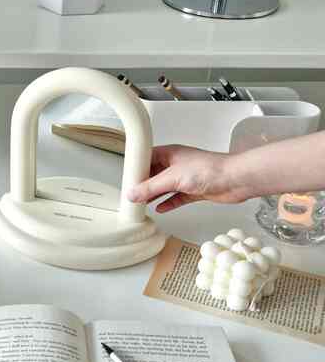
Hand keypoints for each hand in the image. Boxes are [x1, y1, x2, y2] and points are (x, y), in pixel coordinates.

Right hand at [127, 144, 248, 212]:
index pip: (147, 158)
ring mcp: (187, 177)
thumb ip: (151, 187)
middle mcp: (178, 164)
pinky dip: (169, 202)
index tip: (126, 178)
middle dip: (144, 184)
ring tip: (142, 202)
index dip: (136, 167)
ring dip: (155, 195)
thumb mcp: (173, 178)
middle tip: (132, 193)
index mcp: (171, 153)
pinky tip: (161, 208)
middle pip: (155, 174)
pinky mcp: (195, 190)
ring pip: (165, 187)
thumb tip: (133, 193)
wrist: (235, 179)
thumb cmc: (210, 169)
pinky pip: (177, 197)